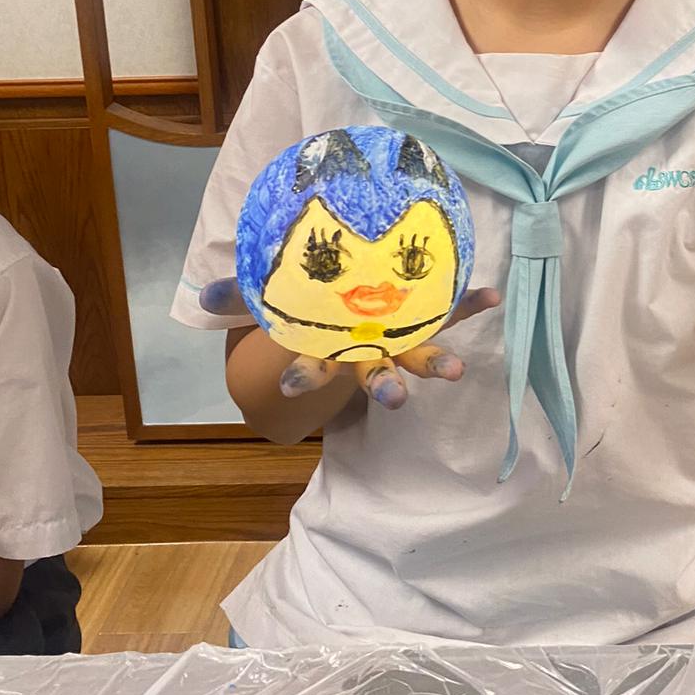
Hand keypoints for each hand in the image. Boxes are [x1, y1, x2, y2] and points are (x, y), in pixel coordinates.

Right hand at [198, 279, 501, 409]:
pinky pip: (449, 312)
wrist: (334, 318)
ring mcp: (397, 341)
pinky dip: (471, 304)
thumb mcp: (264, 302)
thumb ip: (236, 298)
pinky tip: (494, 294)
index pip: (313, 371)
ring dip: (436, 363)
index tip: (292, 384)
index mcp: (326, 352)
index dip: (305, 378)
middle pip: (374, 377)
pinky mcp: (422, 319)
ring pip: (417, 356)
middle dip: (384, 389)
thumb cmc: (297, 311)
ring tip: (457, 370)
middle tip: (394, 401)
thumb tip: (201, 293)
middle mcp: (364, 354)